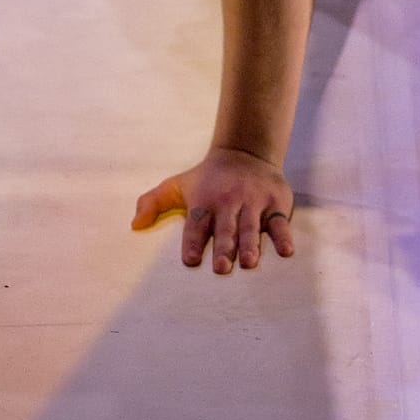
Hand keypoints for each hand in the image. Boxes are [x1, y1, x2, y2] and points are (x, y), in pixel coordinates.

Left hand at [131, 146, 296, 272]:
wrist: (246, 151)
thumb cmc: (207, 178)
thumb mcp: (178, 184)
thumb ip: (153, 202)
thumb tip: (134, 225)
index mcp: (204, 200)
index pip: (196, 222)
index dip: (192, 240)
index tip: (189, 260)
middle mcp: (229, 201)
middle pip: (225, 227)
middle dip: (223, 247)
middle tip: (221, 267)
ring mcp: (253, 201)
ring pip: (250, 226)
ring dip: (250, 244)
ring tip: (249, 262)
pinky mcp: (275, 202)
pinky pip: (279, 221)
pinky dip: (283, 235)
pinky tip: (285, 250)